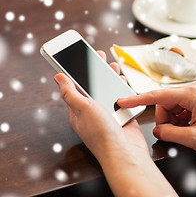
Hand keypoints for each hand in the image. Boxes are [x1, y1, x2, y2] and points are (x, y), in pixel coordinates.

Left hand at [54, 50, 176, 195]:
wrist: (125, 152)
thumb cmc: (102, 134)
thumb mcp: (83, 108)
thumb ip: (70, 92)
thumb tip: (58, 77)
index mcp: (78, 110)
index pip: (75, 86)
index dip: (77, 70)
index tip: (79, 56)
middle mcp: (92, 112)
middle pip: (93, 86)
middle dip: (96, 70)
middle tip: (99, 56)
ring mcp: (108, 114)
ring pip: (108, 91)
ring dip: (110, 78)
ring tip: (113, 66)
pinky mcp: (121, 116)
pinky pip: (121, 99)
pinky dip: (122, 89)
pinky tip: (123, 82)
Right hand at [117, 82, 195, 159]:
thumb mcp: (192, 138)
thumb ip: (169, 132)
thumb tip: (158, 130)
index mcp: (192, 94)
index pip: (157, 96)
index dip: (137, 100)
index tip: (123, 101)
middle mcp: (194, 90)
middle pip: (164, 103)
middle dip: (165, 120)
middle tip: (175, 134)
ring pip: (172, 108)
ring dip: (174, 122)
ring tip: (188, 132)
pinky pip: (181, 110)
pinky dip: (180, 121)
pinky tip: (191, 129)